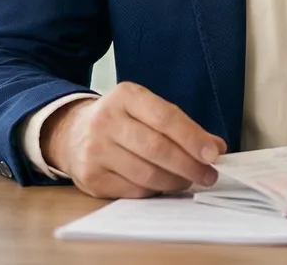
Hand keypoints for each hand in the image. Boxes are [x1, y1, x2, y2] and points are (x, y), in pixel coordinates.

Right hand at [43, 81, 226, 198]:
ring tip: (189, 180)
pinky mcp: (91, 177)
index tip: (214, 153)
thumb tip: (216, 148)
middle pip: (156, 148)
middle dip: (189, 165)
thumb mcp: (146, 109)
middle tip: (209, 175)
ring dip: (175, 181)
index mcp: (125, 96)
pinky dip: (155, 190)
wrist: (70, 133)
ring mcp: (95, 150)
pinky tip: (164, 185)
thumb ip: (181, 126)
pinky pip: (133, 190)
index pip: (165, 117)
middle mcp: (106, 120)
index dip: (193, 138)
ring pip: (146, 173)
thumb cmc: (121, 121)